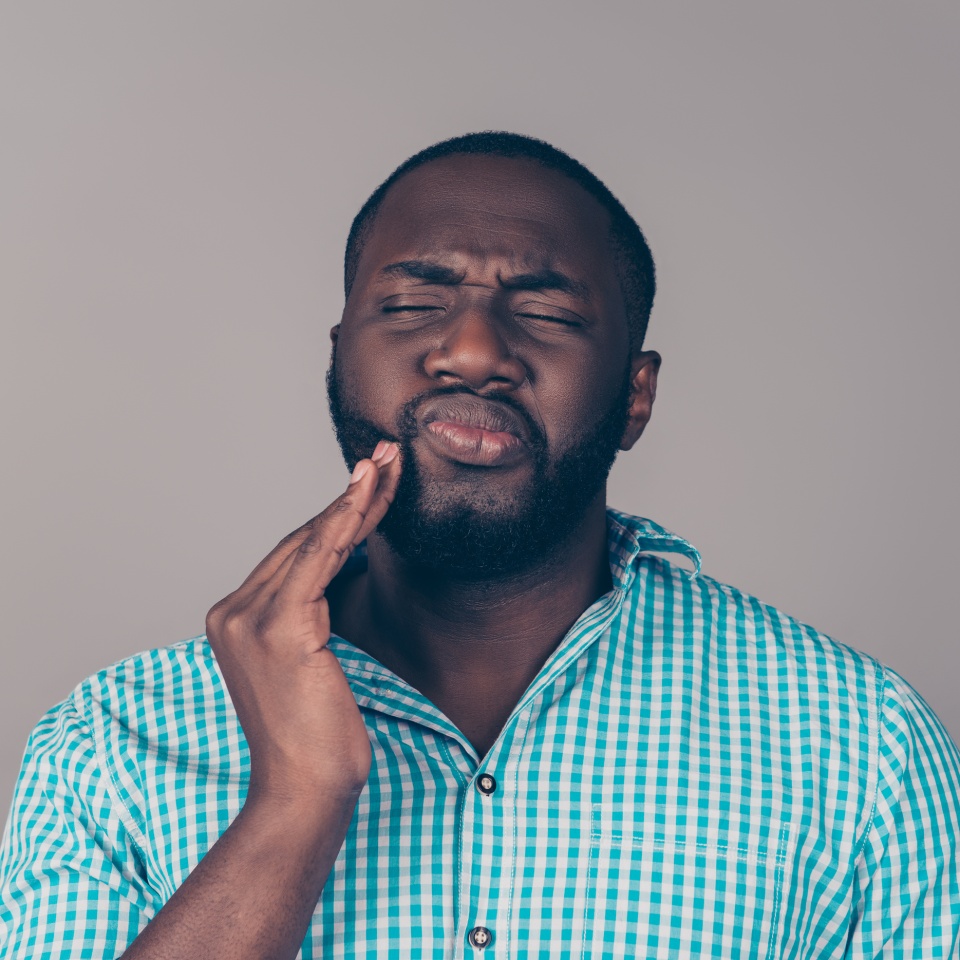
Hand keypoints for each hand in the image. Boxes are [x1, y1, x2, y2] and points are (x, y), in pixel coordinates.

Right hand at [205, 441, 400, 808]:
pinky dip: (347, 519)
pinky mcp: (277, 626)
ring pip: (313, 540)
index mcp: (235, 619)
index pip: (294, 554)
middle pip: (303, 539)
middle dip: (351, 496)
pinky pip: (320, 558)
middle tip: (387, 457)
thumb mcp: (311, 663)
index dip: (336, 515)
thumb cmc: (317, 736)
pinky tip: (369, 490)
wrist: (305, 790)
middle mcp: (231, 611)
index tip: (370, 482)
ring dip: (356, 497)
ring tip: (388, 461)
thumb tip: (343, 566)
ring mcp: (248, 617)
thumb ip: (311, 613)